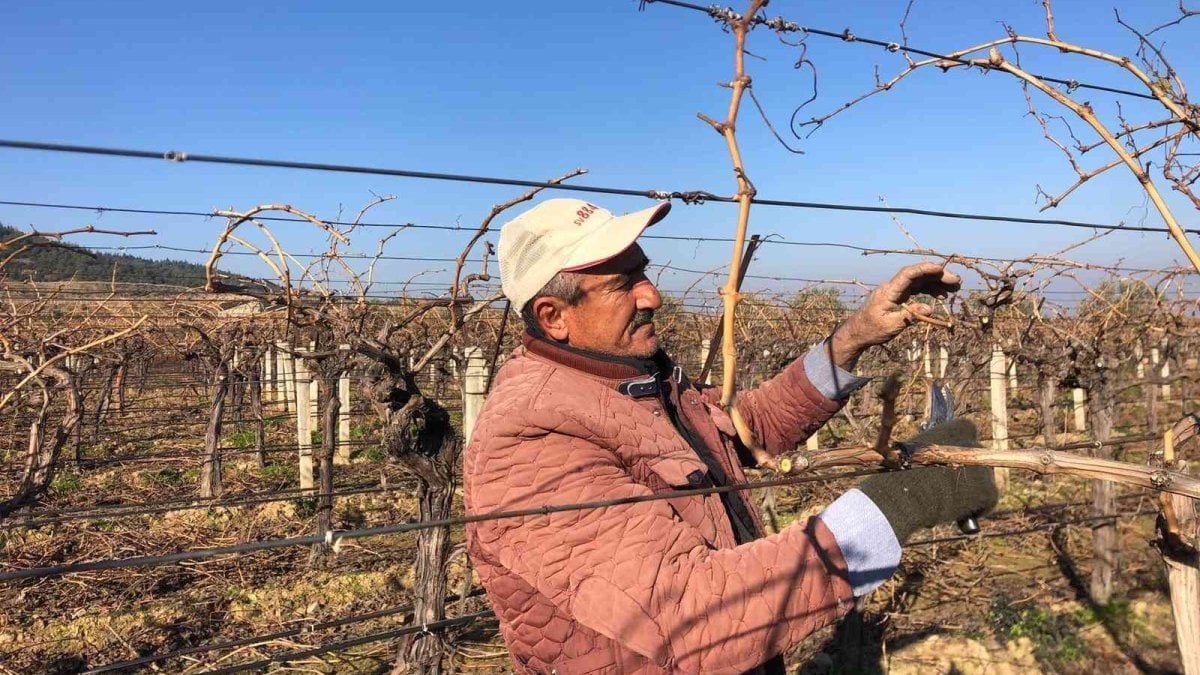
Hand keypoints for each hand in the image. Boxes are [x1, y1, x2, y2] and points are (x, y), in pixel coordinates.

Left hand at [830, 262, 959, 367]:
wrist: (857, 332)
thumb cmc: (871, 330)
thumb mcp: (890, 326)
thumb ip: (909, 316)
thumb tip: (929, 308)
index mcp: (889, 291)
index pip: (908, 274)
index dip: (924, 269)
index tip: (941, 268)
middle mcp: (893, 287)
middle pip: (917, 276)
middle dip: (938, 276)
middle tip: (957, 281)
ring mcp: (896, 291)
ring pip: (919, 281)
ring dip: (936, 283)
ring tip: (954, 289)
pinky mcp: (898, 296)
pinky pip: (916, 289)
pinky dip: (929, 290)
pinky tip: (941, 296)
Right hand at [857, 418, 998, 542]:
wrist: (905, 493)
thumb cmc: (902, 473)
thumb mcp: (915, 452)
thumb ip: (933, 452)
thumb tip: (936, 464)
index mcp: (959, 427)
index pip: (967, 433)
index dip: (957, 450)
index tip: (946, 462)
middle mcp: (975, 443)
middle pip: (977, 458)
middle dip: (967, 471)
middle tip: (947, 486)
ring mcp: (985, 467)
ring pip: (983, 480)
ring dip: (970, 490)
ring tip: (946, 501)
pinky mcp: (989, 491)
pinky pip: (987, 501)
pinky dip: (975, 508)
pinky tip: (956, 512)